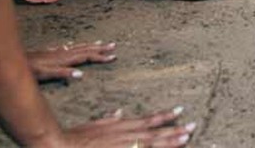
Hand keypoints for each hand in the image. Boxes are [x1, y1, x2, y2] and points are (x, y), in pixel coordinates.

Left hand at [27, 41, 116, 82]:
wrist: (13, 60)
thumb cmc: (28, 71)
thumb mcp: (46, 74)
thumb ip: (62, 74)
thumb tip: (81, 74)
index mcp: (65, 59)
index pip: (87, 57)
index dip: (100, 57)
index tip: (114, 56)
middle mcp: (63, 53)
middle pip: (85, 49)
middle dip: (100, 48)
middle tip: (114, 45)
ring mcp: (56, 52)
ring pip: (77, 47)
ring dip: (89, 45)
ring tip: (100, 42)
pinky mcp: (49, 53)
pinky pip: (65, 48)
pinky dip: (73, 46)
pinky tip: (71, 44)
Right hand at [57, 106, 193, 147]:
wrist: (62, 145)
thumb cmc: (76, 137)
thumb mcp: (95, 124)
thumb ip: (110, 119)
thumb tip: (120, 111)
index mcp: (122, 126)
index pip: (149, 120)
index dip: (165, 116)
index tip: (180, 111)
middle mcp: (127, 136)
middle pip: (156, 133)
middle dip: (175, 130)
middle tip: (193, 126)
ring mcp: (124, 147)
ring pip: (152, 145)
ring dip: (170, 142)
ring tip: (187, 138)